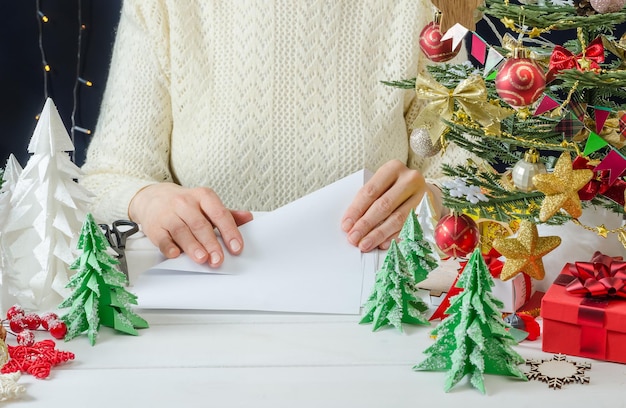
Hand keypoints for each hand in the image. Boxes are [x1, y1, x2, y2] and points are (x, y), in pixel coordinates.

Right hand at [128, 183, 252, 266]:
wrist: (153, 198)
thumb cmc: (185, 205)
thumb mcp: (207, 204)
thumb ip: (227, 214)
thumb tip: (248, 218)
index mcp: (203, 196)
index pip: (219, 213)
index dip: (229, 231)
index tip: (236, 247)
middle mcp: (185, 203)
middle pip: (200, 224)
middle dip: (211, 243)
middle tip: (219, 259)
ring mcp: (168, 214)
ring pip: (181, 231)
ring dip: (193, 246)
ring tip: (202, 259)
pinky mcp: (154, 226)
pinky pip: (162, 238)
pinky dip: (169, 247)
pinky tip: (176, 255)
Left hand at [341, 160, 441, 251]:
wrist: (424, 192)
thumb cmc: (396, 190)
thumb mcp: (382, 186)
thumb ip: (368, 200)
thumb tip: (350, 224)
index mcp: (393, 168)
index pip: (370, 191)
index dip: (356, 210)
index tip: (346, 225)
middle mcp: (410, 179)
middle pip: (384, 205)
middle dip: (366, 224)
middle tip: (353, 238)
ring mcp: (423, 195)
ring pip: (398, 218)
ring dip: (379, 234)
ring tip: (365, 244)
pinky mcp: (430, 211)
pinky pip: (410, 228)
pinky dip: (395, 237)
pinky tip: (383, 244)